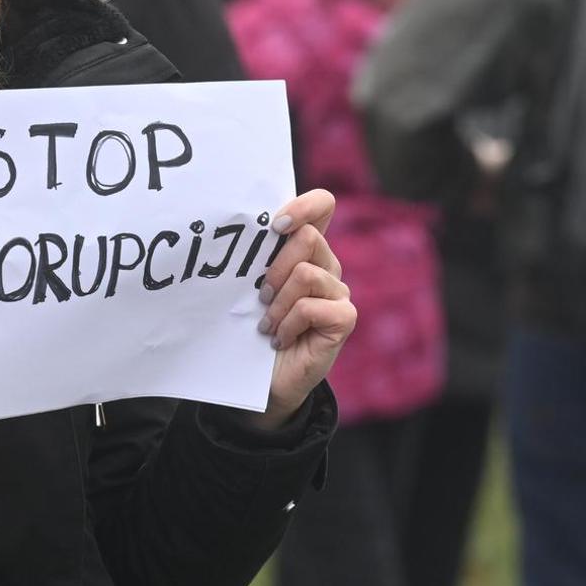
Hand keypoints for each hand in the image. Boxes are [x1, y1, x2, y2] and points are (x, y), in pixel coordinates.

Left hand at [253, 189, 356, 429]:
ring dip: (277, 302)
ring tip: (267, 324)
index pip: (322, 204)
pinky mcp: (344, 318)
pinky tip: (280, 339)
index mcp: (308, 250)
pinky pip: (312, 307)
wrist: (264, 380)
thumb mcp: (252, 287)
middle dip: (274, 267)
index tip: (275, 225)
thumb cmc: (254, 328)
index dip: (303, 205)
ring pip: (306, 273)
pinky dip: (288, 324)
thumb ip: (258, 257)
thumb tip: (241, 229)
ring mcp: (339, 292)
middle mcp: (328, 266)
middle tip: (260, 297)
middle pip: (308, 237)